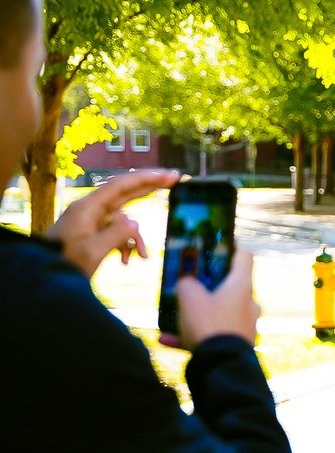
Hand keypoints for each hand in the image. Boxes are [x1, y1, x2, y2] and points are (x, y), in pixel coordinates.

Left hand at [46, 169, 178, 277]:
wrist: (41, 276)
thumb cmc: (64, 264)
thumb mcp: (93, 252)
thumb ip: (118, 234)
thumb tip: (135, 223)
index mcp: (88, 208)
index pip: (122, 185)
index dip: (147, 178)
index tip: (170, 175)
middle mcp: (90, 210)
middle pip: (125, 193)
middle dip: (149, 188)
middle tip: (175, 178)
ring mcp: (90, 221)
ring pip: (124, 221)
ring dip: (136, 238)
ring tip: (142, 258)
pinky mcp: (91, 234)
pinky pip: (116, 233)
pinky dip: (126, 245)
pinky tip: (127, 261)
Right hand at [161, 249, 258, 350]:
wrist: (221, 365)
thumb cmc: (208, 323)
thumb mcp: (189, 296)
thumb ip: (186, 284)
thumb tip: (186, 285)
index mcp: (241, 285)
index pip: (244, 256)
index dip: (230, 248)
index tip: (214, 248)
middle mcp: (248, 303)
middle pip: (229, 286)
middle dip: (206, 286)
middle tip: (187, 285)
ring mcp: (244, 324)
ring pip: (217, 313)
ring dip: (194, 314)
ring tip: (170, 317)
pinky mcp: (237, 344)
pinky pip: (211, 334)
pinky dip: (190, 335)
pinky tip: (166, 340)